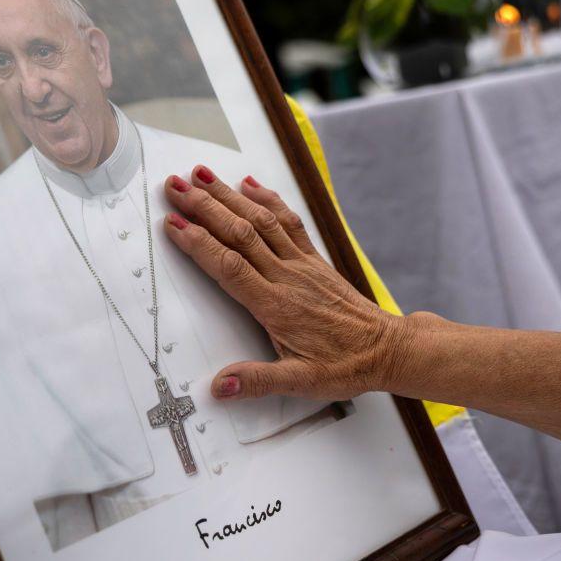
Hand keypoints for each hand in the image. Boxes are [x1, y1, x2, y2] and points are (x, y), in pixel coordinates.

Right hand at [162, 165, 408, 401]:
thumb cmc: (345, 365)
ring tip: (202, 175)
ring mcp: (301, 263)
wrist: (387, 348)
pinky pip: (288, 221)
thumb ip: (258, 381)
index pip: (229, 266)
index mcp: (276, 306)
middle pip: (239, 233)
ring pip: (260, 220)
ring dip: (229, 195)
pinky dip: (267, 198)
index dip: (199, 243)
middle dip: (205, 207)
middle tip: (175, 187)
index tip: (173, 224)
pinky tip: (250, 184)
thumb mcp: (301, 382)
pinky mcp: (313, 259)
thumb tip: (220, 386)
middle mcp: (287, 276)